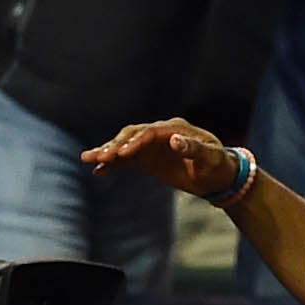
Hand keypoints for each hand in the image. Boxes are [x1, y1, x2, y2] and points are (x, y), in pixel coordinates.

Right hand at [81, 117, 240, 200]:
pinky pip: (126, 161)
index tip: (121, 153)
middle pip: (131, 135)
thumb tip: (174, 140)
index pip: (148, 133)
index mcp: (173, 128)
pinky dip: (112, 165)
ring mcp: (151, 146)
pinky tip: (97, 171)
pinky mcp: (147, 159)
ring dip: (107, 152)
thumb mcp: (210, 157)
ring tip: (87, 158)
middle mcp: (159, 133)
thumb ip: (193, 148)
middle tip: (98, 156)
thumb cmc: (216, 165)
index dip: (134, 142)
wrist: (217, 176)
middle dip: (114, 145)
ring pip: (124, 145)